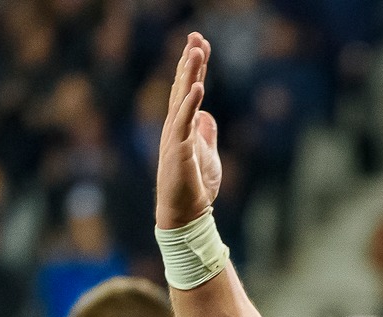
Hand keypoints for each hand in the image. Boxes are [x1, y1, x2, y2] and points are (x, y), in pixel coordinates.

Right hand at [157, 34, 221, 229]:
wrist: (185, 214)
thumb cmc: (195, 187)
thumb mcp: (207, 155)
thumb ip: (205, 134)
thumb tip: (207, 116)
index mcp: (183, 126)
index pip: (189, 89)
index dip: (195, 67)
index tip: (200, 43)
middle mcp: (175, 126)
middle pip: (183, 87)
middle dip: (189, 61)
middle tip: (196, 36)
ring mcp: (175, 136)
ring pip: (182, 98)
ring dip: (188, 74)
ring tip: (194, 51)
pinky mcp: (178, 150)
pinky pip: (185, 122)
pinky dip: (191, 104)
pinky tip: (198, 87)